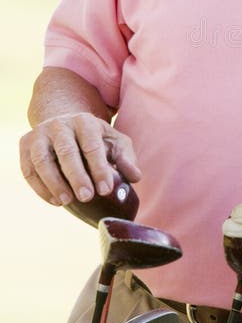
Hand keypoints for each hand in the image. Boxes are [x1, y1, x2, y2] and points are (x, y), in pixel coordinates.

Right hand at [19, 112, 140, 206]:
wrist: (64, 125)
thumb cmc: (95, 139)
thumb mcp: (114, 143)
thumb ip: (126, 158)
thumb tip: (135, 177)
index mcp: (85, 121)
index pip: (92, 145)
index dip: (99, 168)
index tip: (105, 190)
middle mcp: (60, 124)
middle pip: (66, 151)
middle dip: (76, 176)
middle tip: (87, 197)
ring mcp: (40, 134)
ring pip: (42, 159)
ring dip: (54, 182)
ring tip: (67, 201)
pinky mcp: (25, 145)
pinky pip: (28, 169)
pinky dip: (39, 187)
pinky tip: (55, 201)